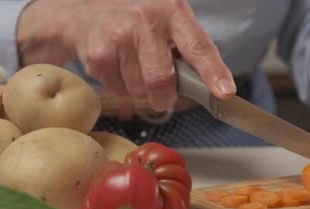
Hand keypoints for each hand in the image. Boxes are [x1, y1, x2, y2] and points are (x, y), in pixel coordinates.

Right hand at [17, 0, 234, 111]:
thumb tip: (210, 86)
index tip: (225, 93)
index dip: (213, 73)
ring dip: (140, 90)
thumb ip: (189, 49)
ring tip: (133, 66)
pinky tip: (116, 65)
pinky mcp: (97, 53)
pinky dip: (120, 87)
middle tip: (162, 94)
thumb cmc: (137, 18)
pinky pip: (118, 91)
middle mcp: (146, 20)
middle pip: (161, 80)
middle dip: (164, 97)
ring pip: (139, 91)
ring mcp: (118, 36)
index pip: (198, 47)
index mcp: (172, 11)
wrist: (85, 10)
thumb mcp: (169, 20)